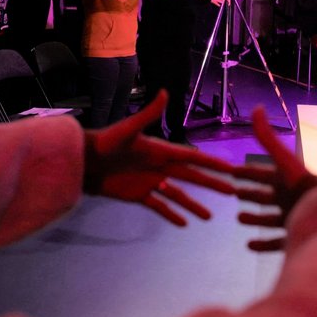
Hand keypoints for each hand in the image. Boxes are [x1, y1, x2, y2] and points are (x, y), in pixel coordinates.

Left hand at [83, 93, 235, 225]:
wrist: (83, 162)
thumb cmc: (105, 143)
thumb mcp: (128, 129)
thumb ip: (148, 114)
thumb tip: (164, 92)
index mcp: (161, 150)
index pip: (192, 157)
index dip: (212, 163)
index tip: (231, 169)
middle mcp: (160, 166)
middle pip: (192, 177)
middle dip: (212, 184)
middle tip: (233, 192)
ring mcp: (150, 181)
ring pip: (178, 195)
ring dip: (194, 205)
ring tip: (209, 217)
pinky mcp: (139, 195)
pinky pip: (160, 206)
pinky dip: (172, 215)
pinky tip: (184, 224)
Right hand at [232, 108, 316, 251]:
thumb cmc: (305, 188)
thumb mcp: (282, 161)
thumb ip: (267, 137)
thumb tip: (256, 107)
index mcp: (287, 180)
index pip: (264, 174)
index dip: (248, 172)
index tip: (233, 171)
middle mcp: (291, 199)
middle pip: (267, 196)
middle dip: (251, 193)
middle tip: (235, 193)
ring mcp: (294, 218)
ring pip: (270, 219)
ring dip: (255, 218)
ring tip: (240, 218)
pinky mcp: (295, 238)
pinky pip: (276, 242)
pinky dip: (262, 243)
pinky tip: (248, 245)